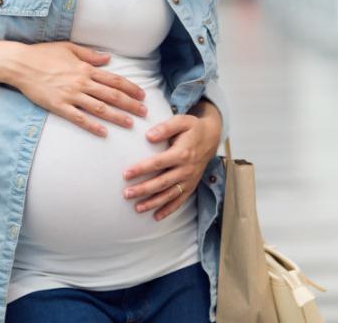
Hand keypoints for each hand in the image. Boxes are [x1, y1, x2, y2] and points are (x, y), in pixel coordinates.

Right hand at [5, 41, 147, 136]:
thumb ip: (90, 54)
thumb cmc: (43, 54)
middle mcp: (81, 82)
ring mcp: (70, 95)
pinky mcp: (58, 106)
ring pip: (99, 108)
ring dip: (116, 116)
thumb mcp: (69, 48)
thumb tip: (108, 59)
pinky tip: (103, 132)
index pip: (114, 80)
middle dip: (130, 104)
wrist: (20, 64)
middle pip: (112, 95)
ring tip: (130, 124)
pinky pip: (79, 118)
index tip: (142, 94)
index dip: (130, 87)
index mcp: (86, 68)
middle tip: (144, 112)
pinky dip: (92, 126)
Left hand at [121, 105, 221, 220]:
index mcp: (182, 153)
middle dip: (143, 190)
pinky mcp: (191, 185)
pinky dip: (169, 209)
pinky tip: (156, 216)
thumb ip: (165, 127)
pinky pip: (180, 200)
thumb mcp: (182, 121)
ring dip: (153, 203)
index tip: (126, 174)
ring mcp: (189, 179)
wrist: (212, 137)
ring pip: (169, 194)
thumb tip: (149, 136)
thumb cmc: (192, 128)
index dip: (142, 169)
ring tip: (137, 208)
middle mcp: (186, 169)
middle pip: (162, 182)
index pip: (158, 163)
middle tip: (127, 194)